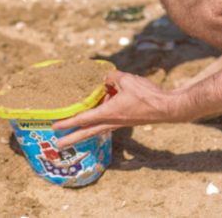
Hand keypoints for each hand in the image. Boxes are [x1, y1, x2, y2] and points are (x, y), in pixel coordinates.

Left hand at [52, 70, 176, 146]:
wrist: (166, 107)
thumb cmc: (147, 95)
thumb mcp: (126, 80)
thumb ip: (111, 77)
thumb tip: (104, 76)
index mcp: (109, 113)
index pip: (84, 118)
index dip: (68, 122)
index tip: (55, 127)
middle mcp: (111, 120)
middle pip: (87, 131)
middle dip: (72, 138)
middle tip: (58, 144)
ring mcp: (118, 122)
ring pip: (96, 127)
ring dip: (84, 129)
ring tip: (72, 129)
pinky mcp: (125, 119)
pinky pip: (107, 119)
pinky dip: (99, 116)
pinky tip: (97, 108)